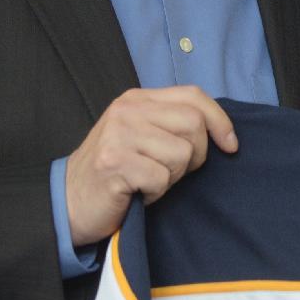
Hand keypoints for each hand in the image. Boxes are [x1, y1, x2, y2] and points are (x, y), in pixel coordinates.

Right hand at [65, 86, 237, 245]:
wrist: (69, 202)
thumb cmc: (114, 173)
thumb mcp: (141, 136)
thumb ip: (171, 124)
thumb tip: (221, 130)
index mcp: (137, 99)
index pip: (193, 96)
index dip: (220, 120)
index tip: (230, 146)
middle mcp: (127, 110)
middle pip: (194, 125)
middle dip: (195, 156)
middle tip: (171, 172)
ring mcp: (119, 134)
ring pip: (182, 154)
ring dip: (172, 177)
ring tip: (149, 181)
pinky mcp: (115, 162)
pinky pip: (162, 178)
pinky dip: (156, 193)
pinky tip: (138, 192)